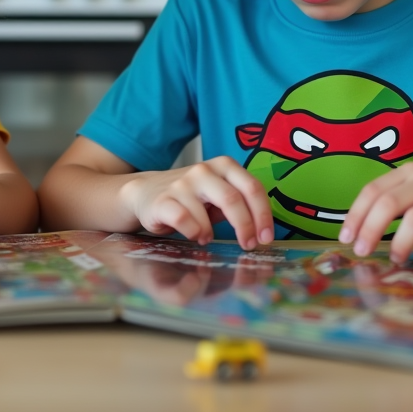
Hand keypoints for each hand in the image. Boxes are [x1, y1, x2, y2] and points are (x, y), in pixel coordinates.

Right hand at [120, 156, 273, 249]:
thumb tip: (263, 231)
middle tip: (248, 246)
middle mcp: (204, 170)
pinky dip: (194, 233)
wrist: (145, 193)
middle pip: (234, 199)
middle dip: (246, 227)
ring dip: (213, 232)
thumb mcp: (219, 195)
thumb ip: (240, 205)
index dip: (263, 215)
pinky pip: (185, 220)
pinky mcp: (163, 200)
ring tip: (207, 238)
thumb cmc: (190, 198)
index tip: (267, 237)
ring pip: (208, 212)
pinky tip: (194, 235)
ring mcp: (183, 183)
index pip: (252, 188)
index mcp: (224, 166)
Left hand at [339, 163, 412, 264]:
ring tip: (397, 259)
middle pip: (389, 203)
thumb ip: (396, 204)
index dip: (356, 215)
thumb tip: (360, 232)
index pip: (374, 190)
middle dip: (370, 230)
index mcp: (412, 172)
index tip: (346, 237)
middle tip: (362, 252)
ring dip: (400, 243)